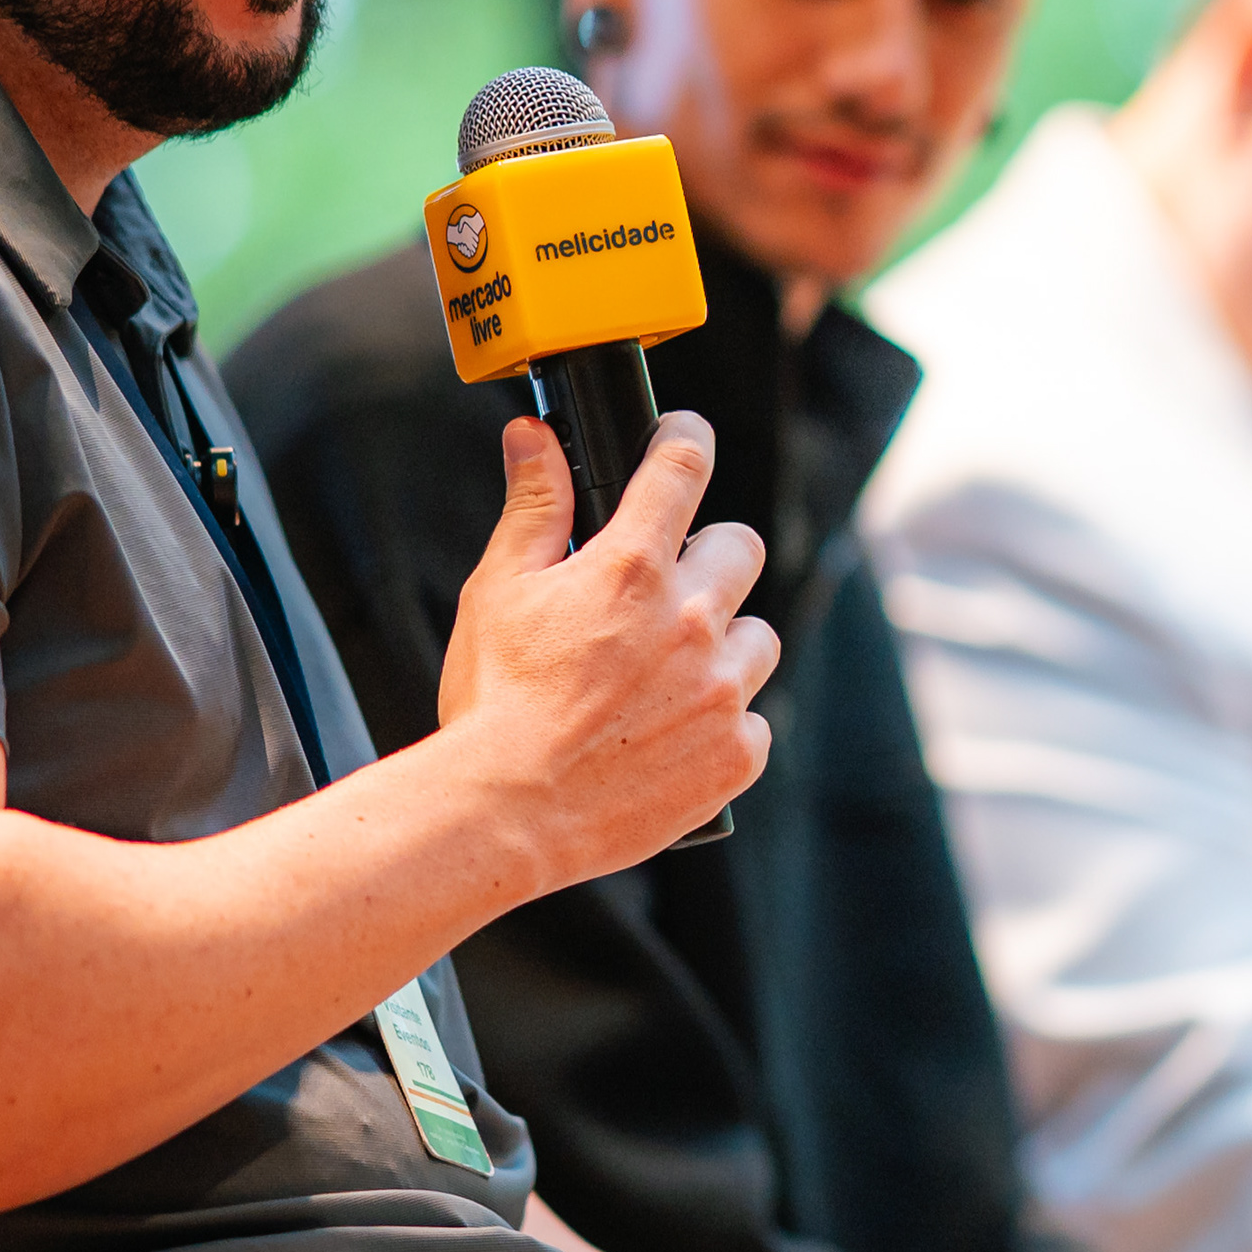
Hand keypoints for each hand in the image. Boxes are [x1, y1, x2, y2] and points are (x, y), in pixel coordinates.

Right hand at [434, 412, 776, 889]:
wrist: (506, 815)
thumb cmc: (494, 702)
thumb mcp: (499, 591)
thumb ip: (532, 507)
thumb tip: (533, 436)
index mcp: (632, 569)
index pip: (683, 467)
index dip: (685, 439)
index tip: (682, 438)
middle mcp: (692, 622)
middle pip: (740, 549)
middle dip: (706, 558)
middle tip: (662, 593)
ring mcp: (722, 691)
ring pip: (757, 638)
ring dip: (722, 646)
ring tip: (664, 678)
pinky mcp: (736, 754)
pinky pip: (753, 721)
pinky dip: (720, 724)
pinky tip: (669, 737)